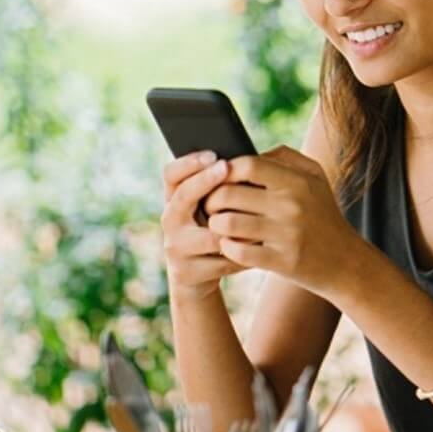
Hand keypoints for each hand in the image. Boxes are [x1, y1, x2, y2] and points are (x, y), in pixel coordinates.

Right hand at [160, 151, 248, 297]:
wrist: (199, 277)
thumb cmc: (212, 232)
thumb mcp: (210, 209)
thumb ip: (220, 189)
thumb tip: (250, 160)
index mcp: (175, 199)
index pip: (171, 175)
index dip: (189, 163)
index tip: (213, 154)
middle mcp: (170, 220)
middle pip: (182, 196)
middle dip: (204, 180)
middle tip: (226, 167)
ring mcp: (176, 247)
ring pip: (209, 234)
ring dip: (238, 227)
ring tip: (261, 215)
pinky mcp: (187, 272)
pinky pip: (222, 261)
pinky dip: (244, 255)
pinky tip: (262, 248)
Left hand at [202, 145, 362, 298]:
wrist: (346, 262)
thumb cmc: (323, 215)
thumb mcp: (315, 178)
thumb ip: (285, 157)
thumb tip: (249, 152)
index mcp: (297, 181)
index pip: (248, 165)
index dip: (225, 170)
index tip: (219, 178)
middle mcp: (292, 205)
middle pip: (229, 194)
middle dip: (211, 199)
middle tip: (210, 205)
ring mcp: (287, 235)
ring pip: (228, 223)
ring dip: (216, 224)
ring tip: (218, 225)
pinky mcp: (282, 261)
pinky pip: (238, 251)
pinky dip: (227, 247)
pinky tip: (231, 245)